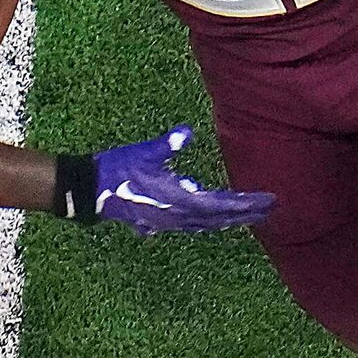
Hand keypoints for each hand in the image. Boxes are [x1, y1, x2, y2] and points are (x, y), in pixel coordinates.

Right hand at [95, 126, 274, 235]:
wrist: (88, 189)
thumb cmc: (117, 170)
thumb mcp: (144, 152)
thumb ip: (167, 144)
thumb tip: (186, 132)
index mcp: (179, 201)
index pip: (221, 205)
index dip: (246, 204)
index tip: (269, 202)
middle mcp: (177, 216)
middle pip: (218, 219)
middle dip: (244, 215)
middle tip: (268, 211)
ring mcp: (166, 221)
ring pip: (204, 224)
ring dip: (226, 220)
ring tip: (244, 216)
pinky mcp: (155, 220)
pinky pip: (188, 224)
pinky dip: (204, 221)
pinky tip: (205, 219)